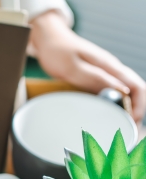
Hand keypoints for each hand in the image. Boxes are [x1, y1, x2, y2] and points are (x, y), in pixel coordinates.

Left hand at [29, 11, 145, 122]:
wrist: (49, 40)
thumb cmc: (58, 51)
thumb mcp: (72, 67)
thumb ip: (95, 77)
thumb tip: (121, 90)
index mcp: (110, 66)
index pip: (137, 87)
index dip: (138, 107)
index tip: (130, 123)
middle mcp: (111, 70)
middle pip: (134, 93)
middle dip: (134, 113)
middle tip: (125, 131)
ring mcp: (104, 74)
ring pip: (123, 95)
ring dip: (123, 111)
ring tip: (116, 128)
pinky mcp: (96, 79)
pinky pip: (109, 94)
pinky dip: (111, 107)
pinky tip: (104, 117)